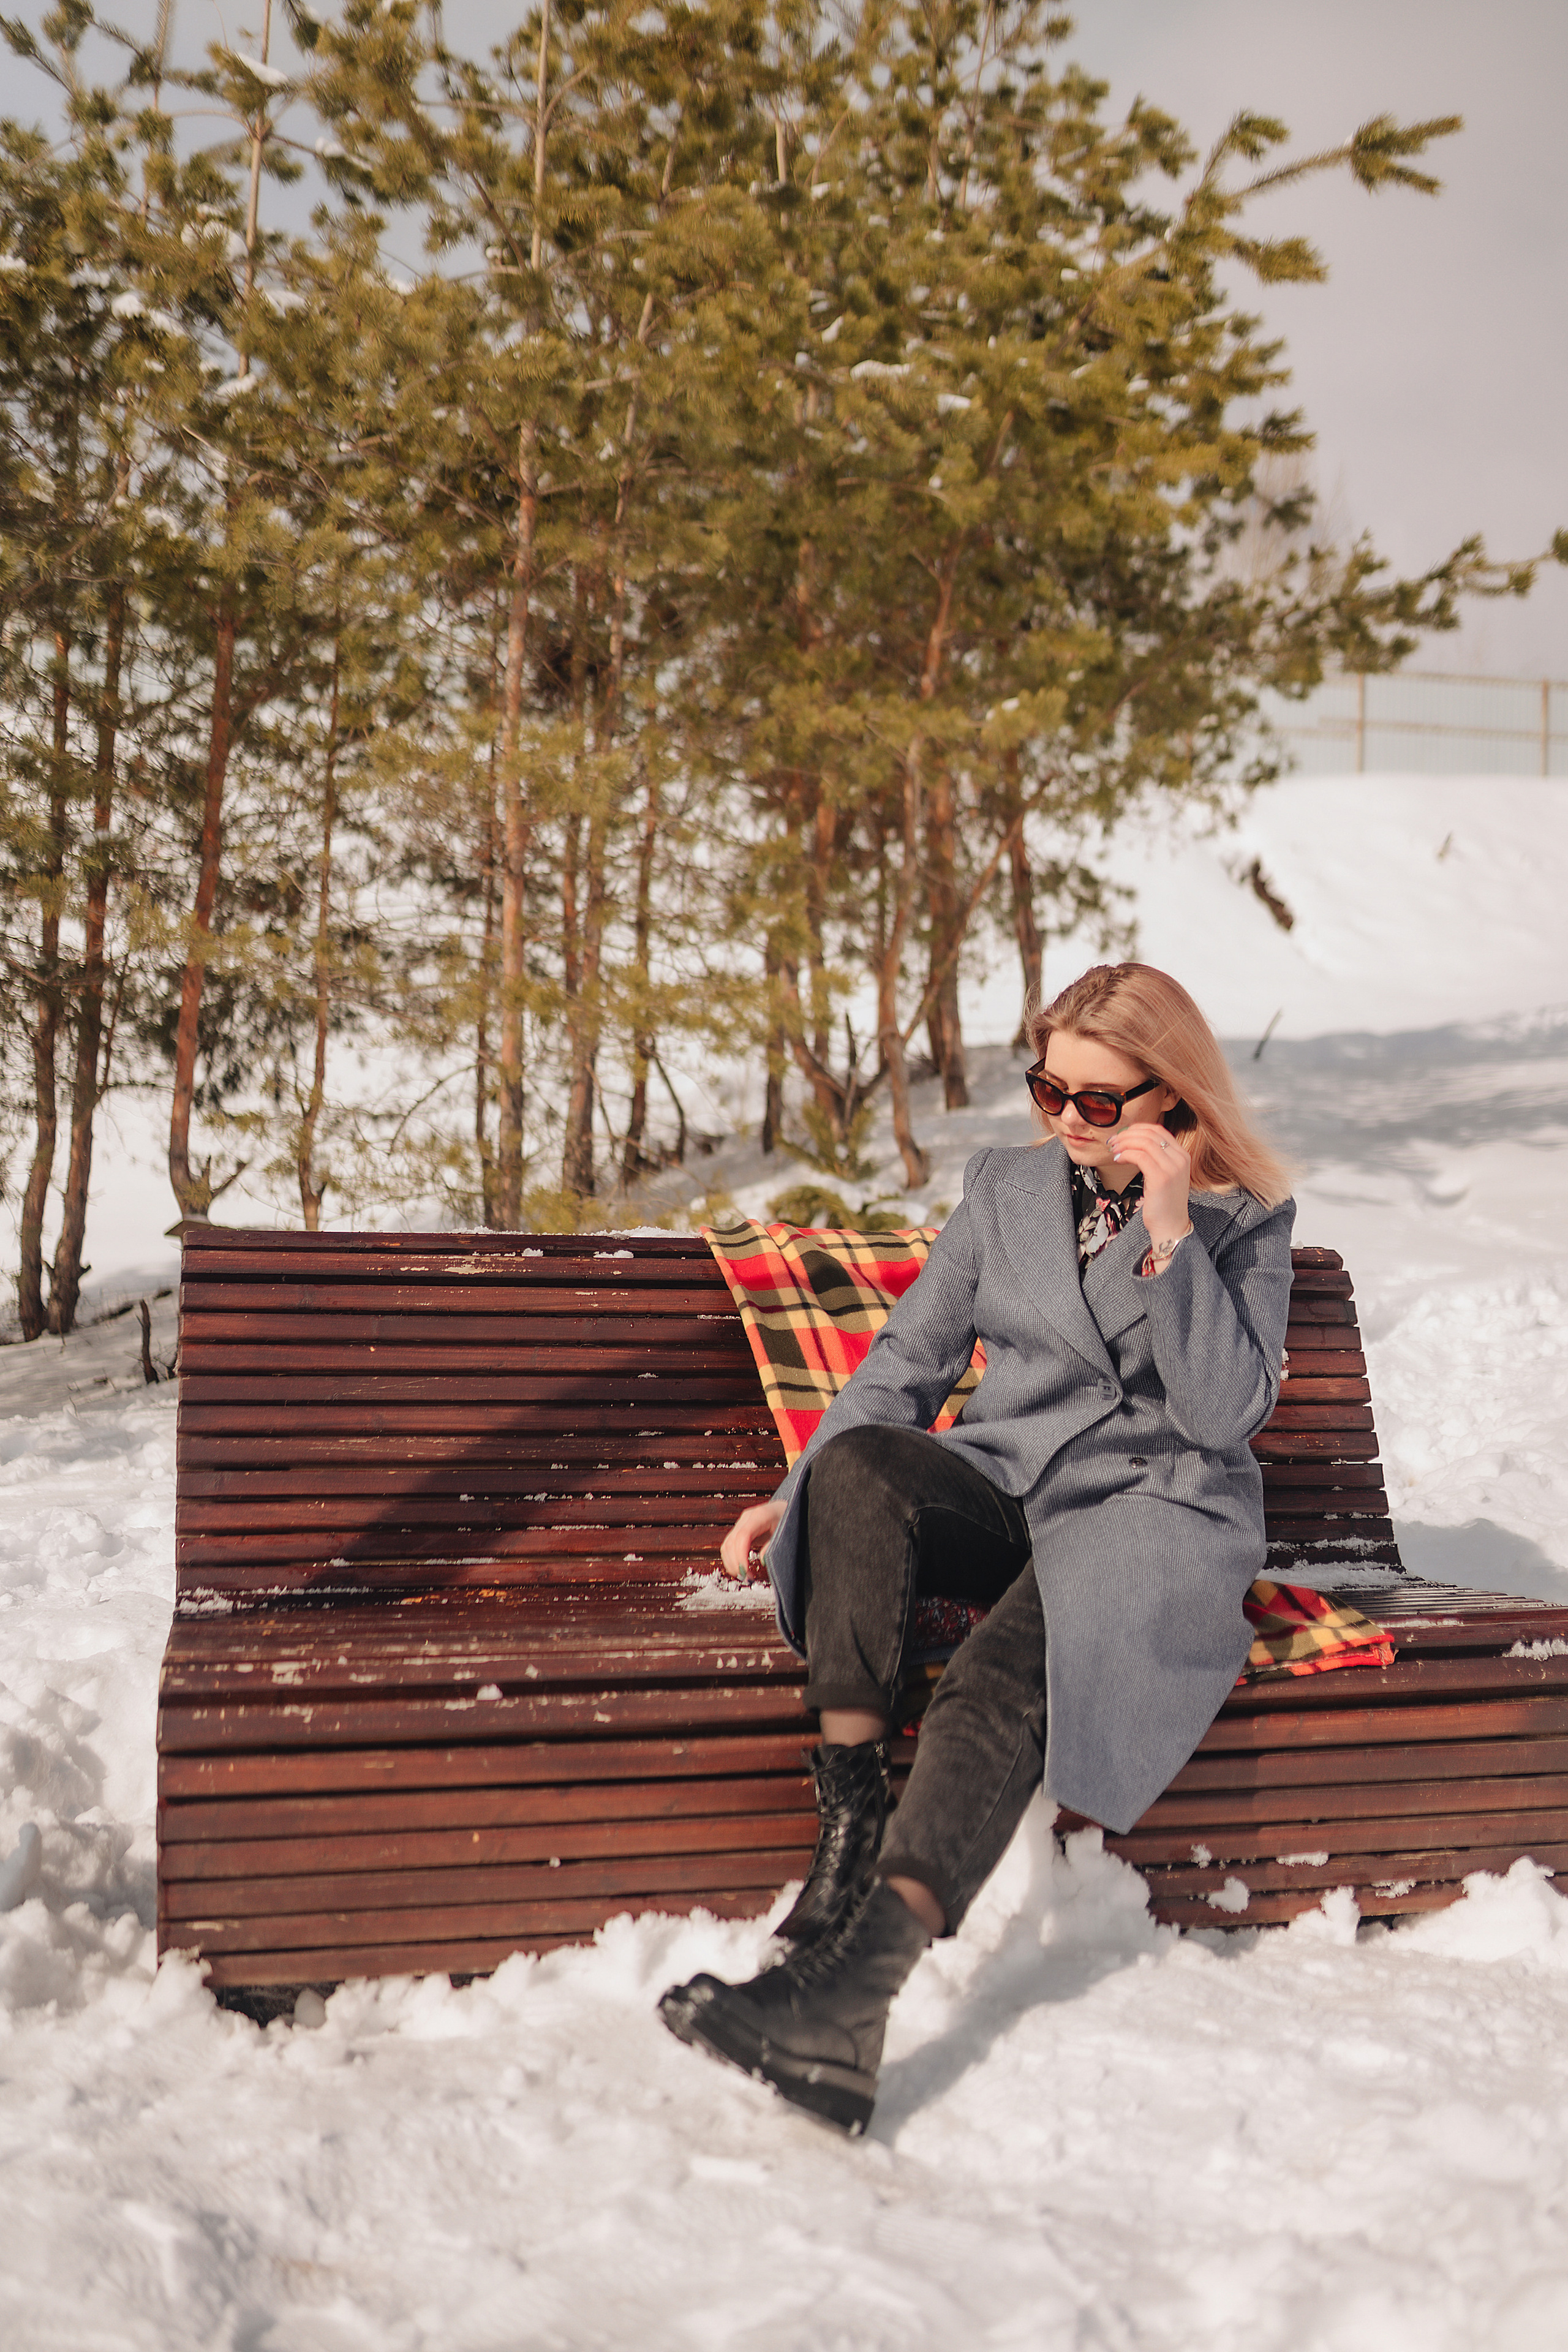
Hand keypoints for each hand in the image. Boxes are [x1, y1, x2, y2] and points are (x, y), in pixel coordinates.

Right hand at [720, 1497, 783, 1580]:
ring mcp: (741, 1522)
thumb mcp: (785, 1532)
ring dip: (731, 1562)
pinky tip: (738, 1568)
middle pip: (732, 1542)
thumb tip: (762, 1561)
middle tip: (746, 1577)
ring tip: (743, 1575)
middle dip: (736, 1563)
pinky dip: (730, 1558)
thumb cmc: (788, 1519)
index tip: (745, 1571)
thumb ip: (773, 1546)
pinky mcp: (739, 1529)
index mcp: (760, 1515)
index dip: (741, 1556)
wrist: (785, 1508)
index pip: (743, 1536)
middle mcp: (747, 1517)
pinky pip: (728, 1545)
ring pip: (727, 1544)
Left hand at [1110, 1122, 1191, 1247]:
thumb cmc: (1163, 1202)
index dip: (1137, 1128)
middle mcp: (1180, 1158)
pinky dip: (1126, 1154)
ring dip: (1124, 1143)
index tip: (1123, 1134)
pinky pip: (1140, 1156)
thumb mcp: (1163, 1174)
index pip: (1158, 1130)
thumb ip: (1155, 1158)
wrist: (1171, 1226)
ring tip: (1114, 1150)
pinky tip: (1118, 1159)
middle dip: (1127, 1134)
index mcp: (1182, 1155)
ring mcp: (1172, 1168)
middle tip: (1113, 1141)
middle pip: (1150, 1133)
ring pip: (1144, 1142)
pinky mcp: (1162, 1178)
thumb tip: (1131, 1142)